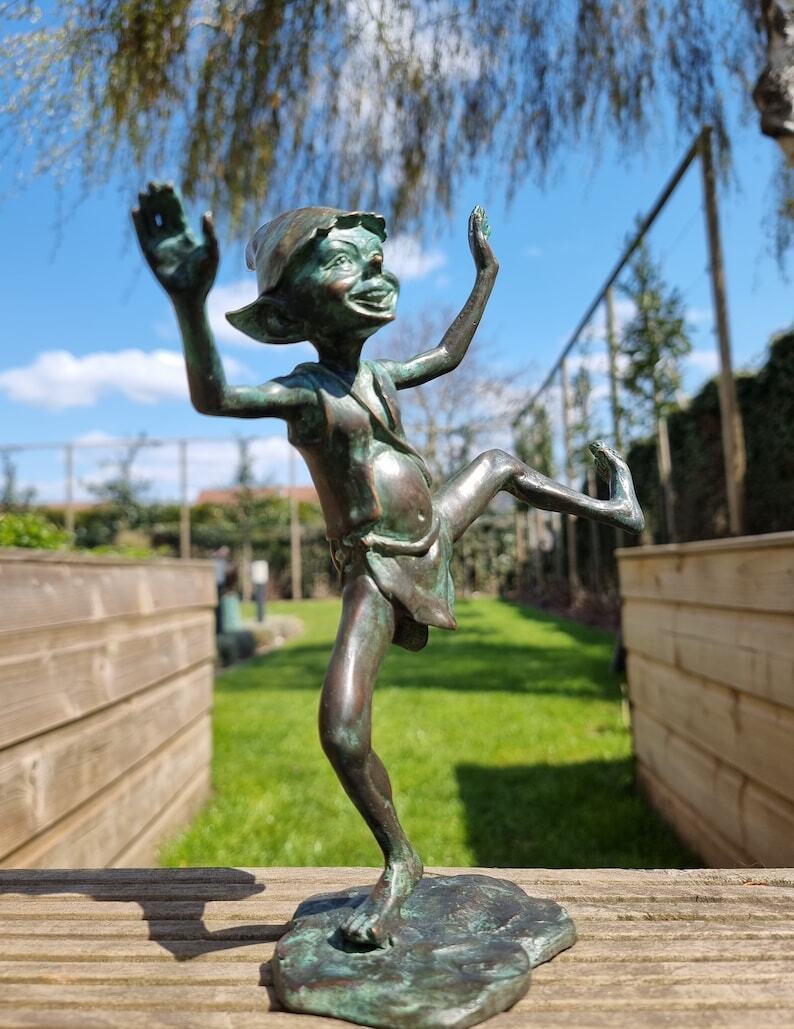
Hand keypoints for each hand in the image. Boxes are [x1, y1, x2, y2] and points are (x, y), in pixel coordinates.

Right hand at [132, 182, 218, 300]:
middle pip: (162, 211)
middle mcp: (171, 236)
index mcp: (186, 234)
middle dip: (157, 197)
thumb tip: (207, 213)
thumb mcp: (211, 252)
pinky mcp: (150, 253)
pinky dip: (139, 222)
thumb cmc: (205, 276)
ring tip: (144, 191)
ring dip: (147, 206)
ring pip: (151, 220)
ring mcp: (160, 244)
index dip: (172, 197)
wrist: (191, 295)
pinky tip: (136, 209)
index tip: (169, 184)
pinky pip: (143, 234)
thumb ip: (209, 233)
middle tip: (153, 182)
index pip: (176, 210)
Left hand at [468, 205, 496, 272]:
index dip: (475, 214)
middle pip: (475, 225)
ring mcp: (479, 244)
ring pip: (480, 230)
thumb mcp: (480, 239)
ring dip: (482, 222)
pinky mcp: (484, 247)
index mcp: (472, 237)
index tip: (478, 206)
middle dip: (478, 216)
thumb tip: (476, 215)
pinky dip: (486, 230)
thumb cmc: (483, 256)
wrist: (487, 270)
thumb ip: (478, 227)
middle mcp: (474, 240)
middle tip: (481, 208)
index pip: (472, 222)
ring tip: (485, 215)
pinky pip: (484, 236)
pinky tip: (489, 228)